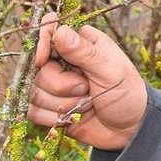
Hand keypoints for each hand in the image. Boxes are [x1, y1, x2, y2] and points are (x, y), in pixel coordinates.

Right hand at [27, 12, 147, 150]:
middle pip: (37, 67)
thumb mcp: (111, 72)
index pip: (49, 31)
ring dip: (61, 103)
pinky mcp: (47, 106)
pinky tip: (72, 118)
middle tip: (87, 89)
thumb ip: (85, 52)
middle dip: (61, 85)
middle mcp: (64, 61)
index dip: (41, 44)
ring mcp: (54, 84)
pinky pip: (32, 110)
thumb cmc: (127, 95)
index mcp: (82, 44)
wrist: (129, 129)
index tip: (44, 60)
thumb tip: (59, 31)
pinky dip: (52, 118)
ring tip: (86, 105)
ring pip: (33, 90)